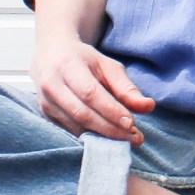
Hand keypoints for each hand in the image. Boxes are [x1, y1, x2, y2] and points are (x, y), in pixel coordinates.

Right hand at [29, 36, 154, 145]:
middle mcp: (52, 84)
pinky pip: (69, 131)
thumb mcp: (107, 66)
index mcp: (68, 66)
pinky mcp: (45, 115)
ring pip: (75, 126)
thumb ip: (127, 87)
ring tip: (126, 139)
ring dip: (103, 136)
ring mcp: (45, 102)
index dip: (111, 110)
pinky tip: (108, 139)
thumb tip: (148, 107)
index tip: (132, 123)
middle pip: (82, 113)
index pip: (90, 93)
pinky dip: (90, 137)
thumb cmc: (83, 60)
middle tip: (135, 137)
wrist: (50, 56)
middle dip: (110, 128)